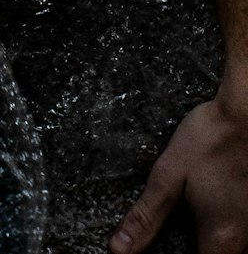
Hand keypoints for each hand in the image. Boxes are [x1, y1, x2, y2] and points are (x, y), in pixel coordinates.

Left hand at [111, 95, 247, 253]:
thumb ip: (145, 217)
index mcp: (219, 240)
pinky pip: (240, 240)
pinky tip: (209, 221)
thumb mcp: (168, 176)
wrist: (246, 114)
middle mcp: (243, 242)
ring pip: (233, 253)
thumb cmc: (210, 140)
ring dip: (210, 248)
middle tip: (172, 245)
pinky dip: (223, 240)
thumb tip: (120, 249)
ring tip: (190, 235)